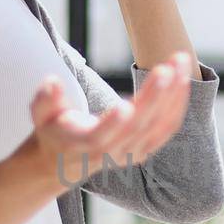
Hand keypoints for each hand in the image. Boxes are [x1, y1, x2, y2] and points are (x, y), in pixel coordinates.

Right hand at [24, 51, 192, 188]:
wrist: (65, 162)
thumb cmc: (53, 131)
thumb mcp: (40, 114)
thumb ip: (45, 99)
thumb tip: (53, 83)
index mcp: (83, 144)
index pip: (100, 137)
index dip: (113, 124)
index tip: (124, 106)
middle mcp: (111, 152)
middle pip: (138, 125)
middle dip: (156, 94)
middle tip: (169, 65)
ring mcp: (131, 152)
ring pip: (158, 125)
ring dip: (174, 93)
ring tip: (181, 61)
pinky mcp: (145, 148)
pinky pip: (167, 126)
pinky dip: (178, 103)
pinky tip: (183, 78)